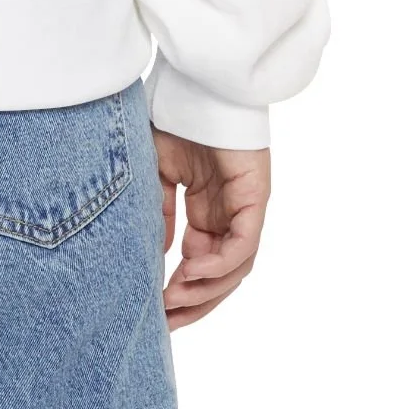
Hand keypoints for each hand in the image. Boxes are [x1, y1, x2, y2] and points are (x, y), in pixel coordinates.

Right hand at [154, 129, 270, 327]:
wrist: (197, 85)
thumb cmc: (176, 119)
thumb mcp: (156, 173)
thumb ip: (158, 213)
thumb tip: (153, 257)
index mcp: (206, 211)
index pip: (199, 264)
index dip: (180, 289)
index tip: (154, 308)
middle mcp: (227, 216)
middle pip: (219, 276)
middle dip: (194, 303)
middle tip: (166, 323)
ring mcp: (243, 210)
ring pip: (233, 269)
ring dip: (205, 290)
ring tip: (173, 301)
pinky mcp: (254, 199)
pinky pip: (243, 245)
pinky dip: (220, 264)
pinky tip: (193, 272)